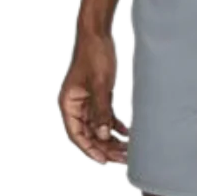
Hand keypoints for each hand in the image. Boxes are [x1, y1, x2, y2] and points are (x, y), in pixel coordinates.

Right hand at [58, 30, 128, 164]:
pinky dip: (115, 126)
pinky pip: (105, 117)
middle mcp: (76, 105)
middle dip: (105, 147)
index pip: (77, 135)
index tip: (104, 161)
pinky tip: (127, 134)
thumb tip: (103, 135)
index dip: (90, 150)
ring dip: (112, 139)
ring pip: (99, 128)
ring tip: (127, 150)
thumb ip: (101, 111)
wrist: (98, 34)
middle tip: (122, 158)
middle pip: (89, 134)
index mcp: (69, 104)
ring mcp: (87, 102)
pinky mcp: (98, 97)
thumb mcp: (100, 85)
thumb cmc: (94, 55)